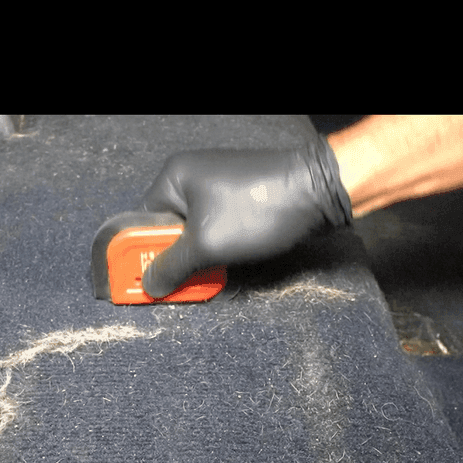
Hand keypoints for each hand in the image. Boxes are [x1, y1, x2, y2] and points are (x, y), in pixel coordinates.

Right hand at [140, 142, 351, 298]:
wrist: (319, 193)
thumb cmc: (257, 211)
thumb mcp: (206, 245)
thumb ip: (172, 267)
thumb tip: (148, 285)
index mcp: (174, 178)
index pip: (143, 222)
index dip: (143, 253)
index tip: (145, 281)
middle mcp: (193, 177)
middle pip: (169, 230)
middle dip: (177, 259)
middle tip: (182, 284)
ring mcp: (220, 188)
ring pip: (196, 233)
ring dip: (201, 259)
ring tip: (212, 275)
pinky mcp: (242, 200)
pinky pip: (218, 229)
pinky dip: (220, 250)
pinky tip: (228, 266)